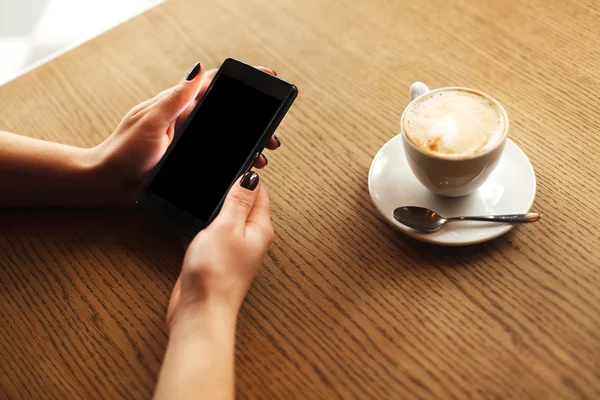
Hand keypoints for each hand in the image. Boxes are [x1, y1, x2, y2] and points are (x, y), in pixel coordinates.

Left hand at [91, 62, 280, 203]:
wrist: (111, 183)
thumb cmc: (124, 150)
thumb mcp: (151, 121)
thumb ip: (175, 98)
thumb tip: (197, 70)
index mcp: (179, 106)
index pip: (215, 86)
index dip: (241, 81)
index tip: (266, 78)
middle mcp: (187, 121)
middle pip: (228, 113)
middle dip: (254, 118)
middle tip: (272, 130)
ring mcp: (191, 141)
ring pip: (227, 137)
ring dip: (249, 142)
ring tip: (265, 151)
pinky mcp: (191, 160)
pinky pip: (220, 156)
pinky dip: (237, 159)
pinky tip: (247, 167)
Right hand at [165, 170, 272, 330]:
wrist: (200, 311)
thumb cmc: (216, 273)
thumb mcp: (227, 227)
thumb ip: (238, 201)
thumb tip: (251, 177)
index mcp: (260, 228)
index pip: (259, 192)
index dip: (247, 175)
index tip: (235, 160)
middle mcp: (250, 239)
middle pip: (244, 205)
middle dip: (231, 189)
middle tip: (216, 173)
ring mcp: (232, 250)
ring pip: (226, 220)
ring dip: (215, 208)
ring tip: (203, 196)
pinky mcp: (215, 260)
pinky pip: (212, 235)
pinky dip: (203, 225)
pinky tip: (191, 221)